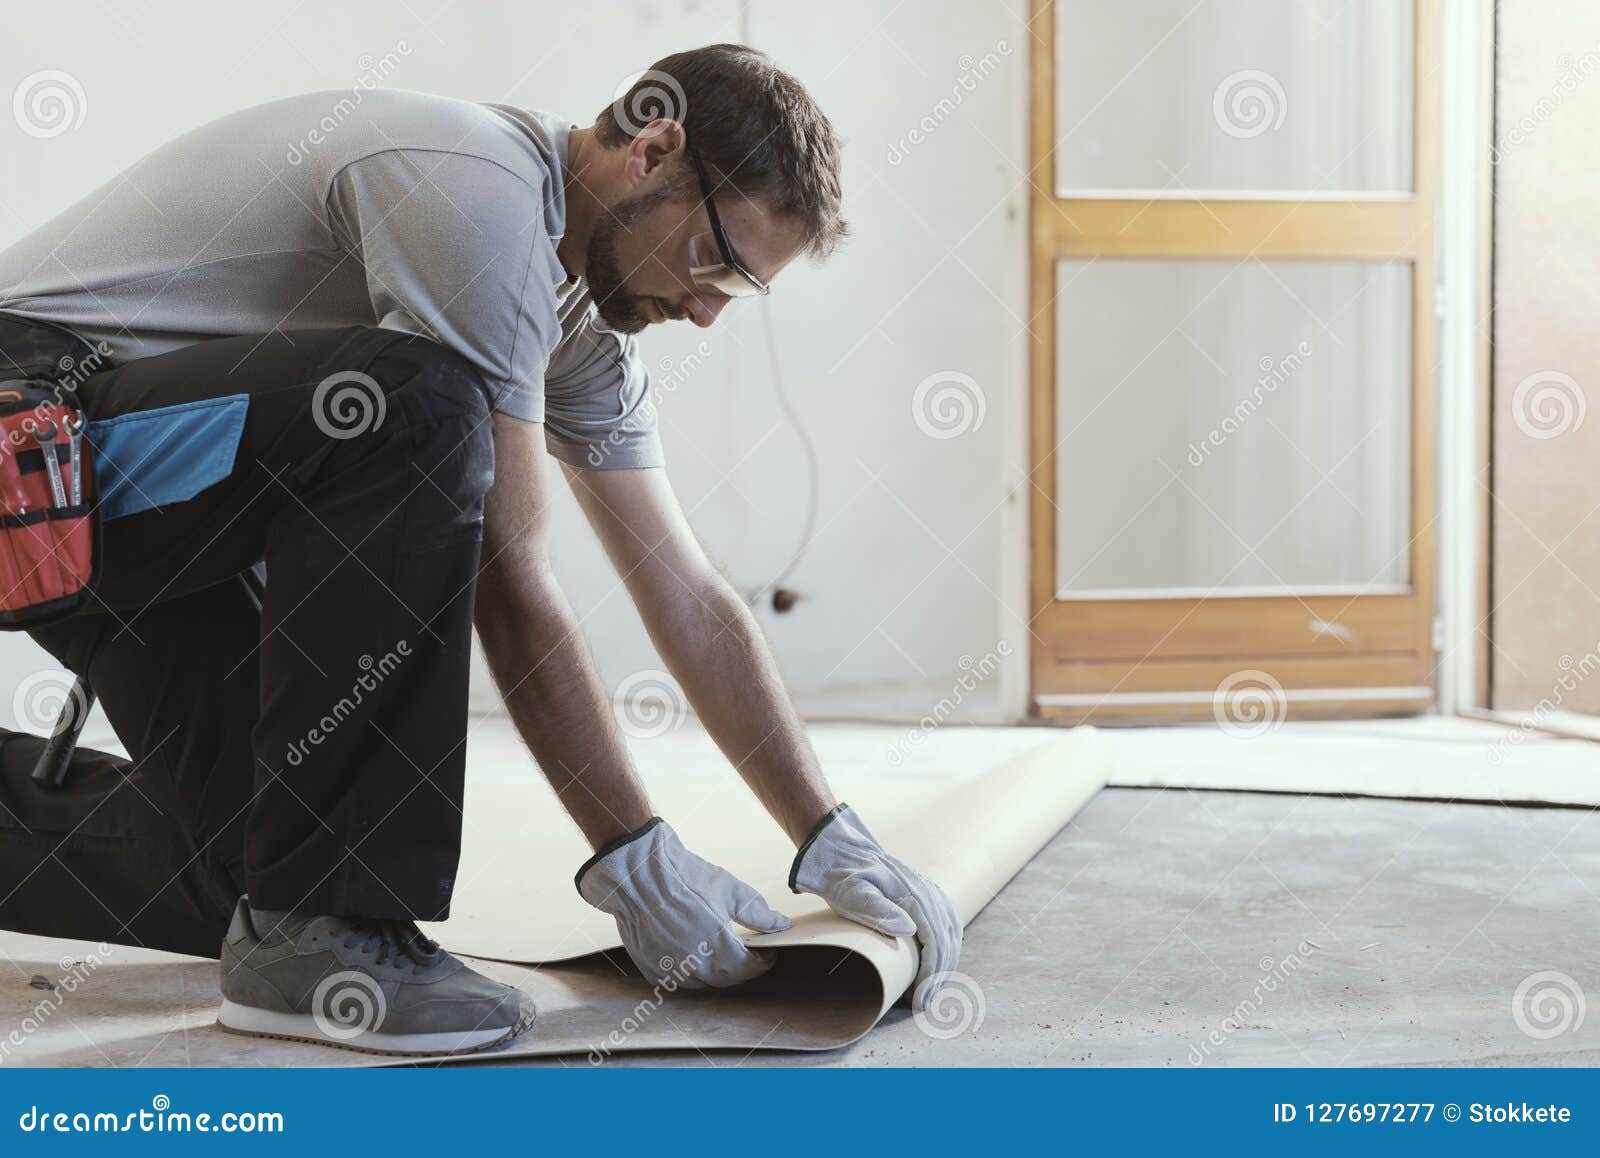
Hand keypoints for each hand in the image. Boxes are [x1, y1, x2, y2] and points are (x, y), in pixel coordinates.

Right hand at [575, 817, 792, 987]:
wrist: (638, 871)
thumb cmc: (684, 875)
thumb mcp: (729, 889)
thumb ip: (758, 913)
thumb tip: (781, 925)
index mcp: (714, 942)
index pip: (747, 968)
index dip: (761, 962)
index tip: (767, 953)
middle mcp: (690, 961)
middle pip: (726, 979)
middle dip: (741, 969)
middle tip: (748, 955)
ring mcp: (667, 967)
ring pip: (700, 983)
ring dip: (716, 974)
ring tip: (722, 955)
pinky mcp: (650, 966)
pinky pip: (675, 981)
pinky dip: (689, 975)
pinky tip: (695, 957)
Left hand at [789, 804, 961, 1009]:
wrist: (841, 851)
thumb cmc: (842, 877)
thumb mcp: (851, 893)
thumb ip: (876, 908)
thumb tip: (909, 929)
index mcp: (913, 895)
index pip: (934, 942)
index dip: (931, 975)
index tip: (921, 1000)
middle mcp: (927, 892)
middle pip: (947, 941)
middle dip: (940, 976)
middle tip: (924, 1003)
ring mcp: (929, 891)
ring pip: (952, 933)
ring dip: (946, 963)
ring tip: (931, 989)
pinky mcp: (926, 893)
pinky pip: (948, 922)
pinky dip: (948, 945)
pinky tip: (940, 961)